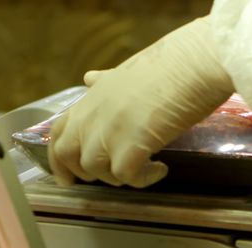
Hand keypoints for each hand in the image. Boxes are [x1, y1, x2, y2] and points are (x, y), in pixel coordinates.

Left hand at [48, 17, 233, 187]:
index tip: (66, 178)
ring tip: (144, 168)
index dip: (58, 160)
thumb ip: (104, 82)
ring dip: (119, 177)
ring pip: (97, 170)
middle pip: (67, 155)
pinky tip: (160, 170)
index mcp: (90, 98)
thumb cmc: (169, 65)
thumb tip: (90, 78)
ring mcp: (109, 132)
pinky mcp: (131, 147)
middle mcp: (92, 115)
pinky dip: (143, 180)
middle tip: (110, 178)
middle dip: (84, 173)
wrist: (193, 64)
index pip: (58, 133)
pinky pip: (126, 178)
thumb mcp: (126, 72)